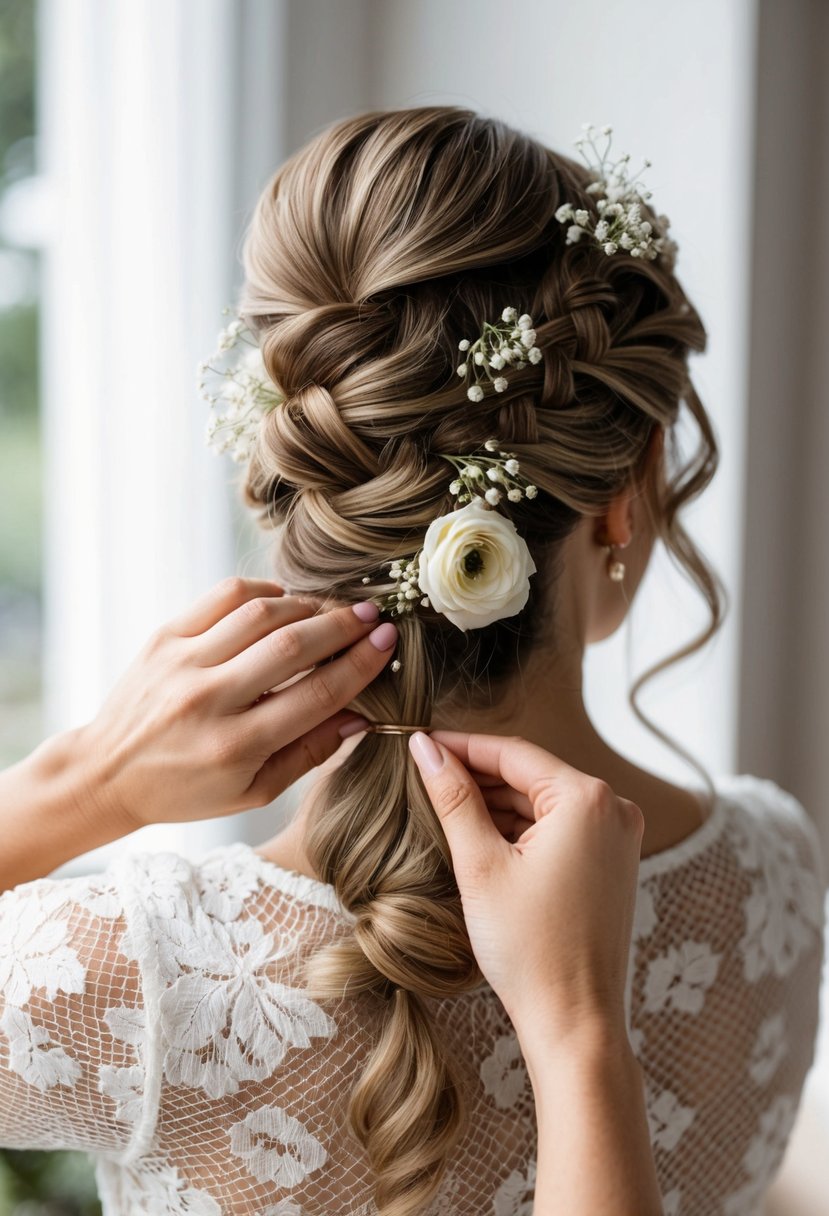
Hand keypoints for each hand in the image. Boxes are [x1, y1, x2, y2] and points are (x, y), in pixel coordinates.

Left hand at [76, 577, 396, 830]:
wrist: (107, 772)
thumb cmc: (187, 789)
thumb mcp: (253, 792)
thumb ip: (309, 754)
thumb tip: (362, 715)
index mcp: (235, 746)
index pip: (315, 695)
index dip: (360, 664)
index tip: (387, 643)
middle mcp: (208, 700)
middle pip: (293, 646)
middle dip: (342, 626)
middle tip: (372, 616)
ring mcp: (183, 663)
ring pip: (261, 614)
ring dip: (307, 606)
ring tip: (332, 610)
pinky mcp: (165, 637)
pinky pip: (223, 596)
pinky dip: (262, 590)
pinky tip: (283, 601)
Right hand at [408, 730, 643, 1041]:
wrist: (575, 1021)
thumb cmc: (530, 949)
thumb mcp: (480, 865)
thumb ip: (453, 798)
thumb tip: (424, 748)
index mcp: (588, 799)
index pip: (513, 753)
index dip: (460, 745)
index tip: (418, 742)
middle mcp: (613, 808)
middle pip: (529, 774)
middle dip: (475, 775)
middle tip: (421, 774)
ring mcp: (617, 836)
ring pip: (542, 801)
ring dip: (495, 803)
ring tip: (440, 805)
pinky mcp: (611, 862)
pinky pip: (558, 827)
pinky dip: (519, 828)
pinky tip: (478, 835)